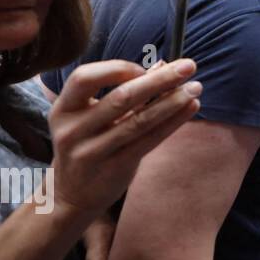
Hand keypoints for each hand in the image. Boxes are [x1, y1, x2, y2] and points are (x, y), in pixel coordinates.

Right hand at [48, 59, 201, 216]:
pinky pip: (149, 140)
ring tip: (196, 87)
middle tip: (189, 66)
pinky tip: (191, 107)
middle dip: (159, 80)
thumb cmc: (87, 144)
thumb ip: (124, 92)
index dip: (117, 68)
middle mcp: (73, 129)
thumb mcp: (92, 116)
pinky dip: (172, 121)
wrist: (72, 194)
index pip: (85, 77)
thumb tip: (163, 65)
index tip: (145, 67)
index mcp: (63, 109)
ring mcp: (92, 151)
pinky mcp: (114, 167)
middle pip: (120, 98)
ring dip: (172, 101)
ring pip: (139, 121)